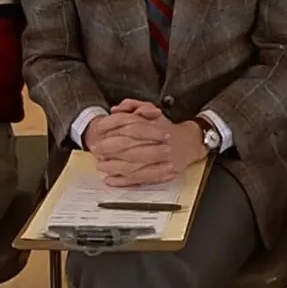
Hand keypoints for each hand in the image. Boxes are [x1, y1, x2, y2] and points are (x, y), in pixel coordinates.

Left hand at [84, 100, 204, 186]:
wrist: (190, 143)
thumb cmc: (167, 128)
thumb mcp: (152, 111)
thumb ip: (133, 105)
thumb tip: (115, 110)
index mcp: (157, 127)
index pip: (131, 128)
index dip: (112, 133)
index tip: (99, 134)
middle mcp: (160, 144)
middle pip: (131, 149)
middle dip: (111, 151)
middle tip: (97, 151)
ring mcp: (162, 161)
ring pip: (134, 166)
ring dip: (114, 168)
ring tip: (101, 166)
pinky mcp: (161, 174)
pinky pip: (140, 180)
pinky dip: (123, 181)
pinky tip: (111, 180)